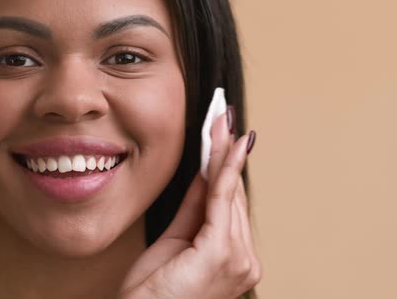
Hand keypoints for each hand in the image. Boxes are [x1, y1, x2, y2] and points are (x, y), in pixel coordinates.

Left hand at [117, 113, 260, 298]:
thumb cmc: (152, 293)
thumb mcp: (174, 242)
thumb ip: (193, 209)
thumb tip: (206, 175)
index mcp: (234, 259)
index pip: (230, 203)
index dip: (227, 165)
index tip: (225, 134)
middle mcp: (244, 260)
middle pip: (233, 195)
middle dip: (227, 152)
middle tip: (222, 115)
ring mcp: (238, 259)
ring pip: (230, 194)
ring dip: (224, 154)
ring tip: (220, 120)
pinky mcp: (222, 254)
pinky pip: (221, 202)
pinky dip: (222, 171)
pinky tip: (224, 145)